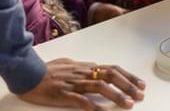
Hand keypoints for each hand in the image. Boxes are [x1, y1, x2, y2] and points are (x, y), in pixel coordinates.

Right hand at [18, 58, 144, 109]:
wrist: (28, 74)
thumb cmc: (48, 70)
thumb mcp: (69, 64)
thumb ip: (83, 67)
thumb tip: (94, 67)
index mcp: (87, 67)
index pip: (113, 69)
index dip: (129, 77)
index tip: (141, 85)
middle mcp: (84, 73)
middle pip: (111, 76)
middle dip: (128, 86)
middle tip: (140, 96)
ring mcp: (74, 83)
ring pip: (100, 86)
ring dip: (116, 96)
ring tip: (128, 104)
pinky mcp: (63, 94)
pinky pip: (80, 100)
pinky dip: (92, 106)